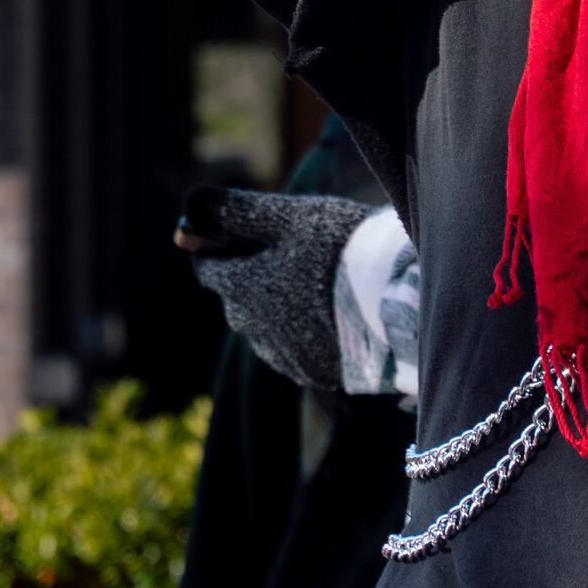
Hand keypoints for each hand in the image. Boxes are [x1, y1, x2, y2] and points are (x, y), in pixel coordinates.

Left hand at [182, 188, 371, 392]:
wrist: (403, 305)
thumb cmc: (344, 249)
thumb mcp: (288, 216)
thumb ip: (234, 212)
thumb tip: (184, 216)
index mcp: (242, 288)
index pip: (208, 269)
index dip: (216, 248)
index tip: (235, 235)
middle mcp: (255, 331)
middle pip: (236, 300)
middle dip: (249, 278)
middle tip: (286, 254)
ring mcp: (288, 358)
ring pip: (265, 330)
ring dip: (276, 310)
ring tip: (315, 286)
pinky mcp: (319, 376)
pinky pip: (295, 352)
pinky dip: (303, 334)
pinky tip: (331, 315)